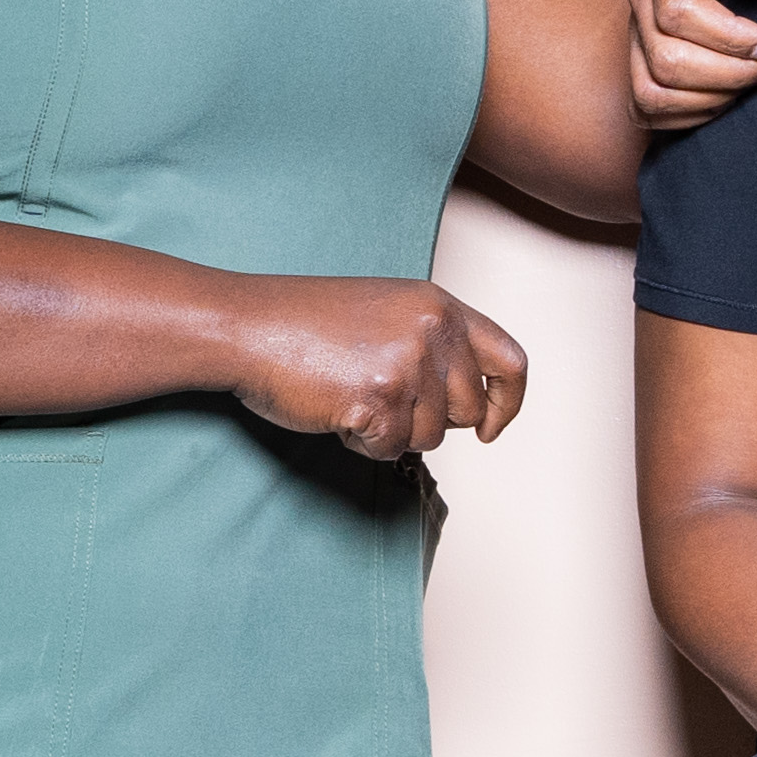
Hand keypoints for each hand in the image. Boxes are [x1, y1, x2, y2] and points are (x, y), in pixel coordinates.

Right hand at [229, 278, 530, 461]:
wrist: (245, 326)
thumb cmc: (304, 323)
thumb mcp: (389, 312)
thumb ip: (434, 344)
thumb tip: (468, 402)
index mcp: (440, 306)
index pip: (511, 361)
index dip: (507, 402)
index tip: (490, 425)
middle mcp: (433, 331)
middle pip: (468, 410)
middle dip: (428, 420)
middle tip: (382, 400)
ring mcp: (408, 365)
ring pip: (431, 436)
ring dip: (391, 431)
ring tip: (351, 395)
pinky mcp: (379, 400)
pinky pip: (391, 450)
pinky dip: (363, 443)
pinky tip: (336, 410)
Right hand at [630, 0, 756, 131]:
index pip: (678, 12)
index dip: (731, 39)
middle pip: (666, 61)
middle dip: (730, 73)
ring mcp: (636, 31)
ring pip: (652, 92)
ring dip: (713, 99)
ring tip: (754, 79)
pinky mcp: (641, 57)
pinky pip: (649, 108)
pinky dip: (693, 115)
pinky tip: (732, 94)